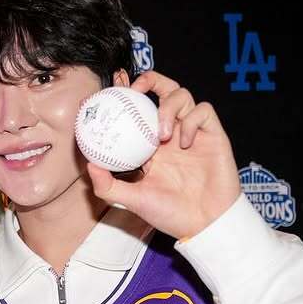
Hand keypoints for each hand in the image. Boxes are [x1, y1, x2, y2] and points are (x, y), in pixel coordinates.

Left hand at [89, 79, 241, 239]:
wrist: (204, 223)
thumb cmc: (169, 213)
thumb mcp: (131, 200)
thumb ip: (108, 185)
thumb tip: (88, 165)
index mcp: (150, 144)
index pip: (138, 109)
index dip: (127, 93)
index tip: (112, 85)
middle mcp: (171, 133)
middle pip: (163, 90)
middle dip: (150, 80)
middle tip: (136, 89)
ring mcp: (193, 132)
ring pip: (183, 95)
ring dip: (168, 107)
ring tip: (161, 134)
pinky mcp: (214, 134)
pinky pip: (203, 111)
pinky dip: (191, 120)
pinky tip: (183, 142)